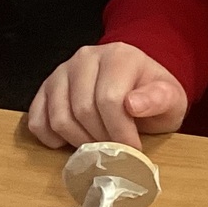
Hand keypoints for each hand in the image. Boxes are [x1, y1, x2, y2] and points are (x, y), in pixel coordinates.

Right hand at [27, 43, 187, 149]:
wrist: (135, 83)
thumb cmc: (152, 94)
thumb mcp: (170, 98)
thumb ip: (159, 99)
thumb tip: (133, 104)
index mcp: (119, 56)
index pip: (109, 99)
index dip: (120, 132)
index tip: (133, 148)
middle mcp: (86, 58)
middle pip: (82, 110)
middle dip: (100, 139)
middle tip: (115, 150)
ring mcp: (62, 71)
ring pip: (59, 117)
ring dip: (78, 141)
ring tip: (97, 145)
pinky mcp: (47, 88)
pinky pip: (37, 118)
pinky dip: (50, 137)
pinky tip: (69, 142)